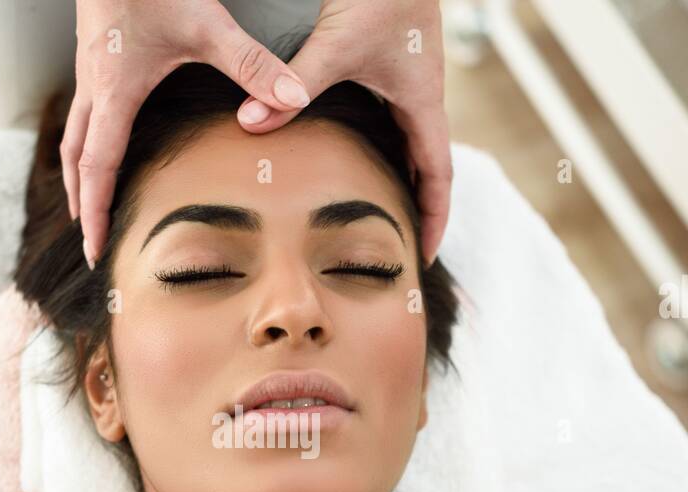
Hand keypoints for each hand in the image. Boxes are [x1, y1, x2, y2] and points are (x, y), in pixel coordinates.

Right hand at [65, 0, 312, 267]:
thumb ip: (252, 65)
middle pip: (77, 160)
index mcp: (115, 92)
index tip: (96, 249)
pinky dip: (87, 140)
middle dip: (83, 204)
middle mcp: (95, 86)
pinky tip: (105, 141)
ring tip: (89, 202)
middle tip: (91, 241)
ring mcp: (91, 68)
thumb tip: (294, 100)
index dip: (96, 213)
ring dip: (80, 173)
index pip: (98, 168)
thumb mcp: (207, 22)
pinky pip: (84, 110)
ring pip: (75, 134)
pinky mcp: (97, 52)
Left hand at [234, 0, 451, 264]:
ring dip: (398, 177)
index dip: (433, 218)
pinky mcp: (390, 62)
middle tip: (400, 244)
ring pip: (407, 142)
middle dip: (416, 206)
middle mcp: (420, 95)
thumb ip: (291, 83)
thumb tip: (249, 124)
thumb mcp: (334, 42)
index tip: (426, 254)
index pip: (438, 176)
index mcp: (422, 101)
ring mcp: (407, 79)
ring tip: (377, 212)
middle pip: (426, 167)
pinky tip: (353, 157)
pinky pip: (390, 118)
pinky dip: (380, 145)